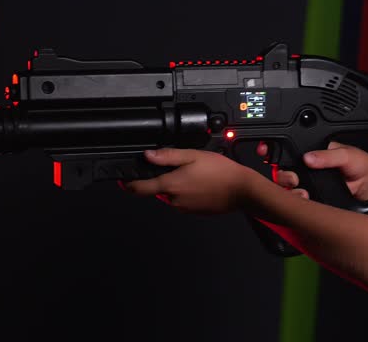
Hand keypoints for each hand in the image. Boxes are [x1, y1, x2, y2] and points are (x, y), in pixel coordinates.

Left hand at [123, 148, 265, 213]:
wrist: (242, 191)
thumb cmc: (221, 172)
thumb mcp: (194, 155)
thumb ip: (169, 156)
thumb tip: (148, 155)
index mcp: (171, 184)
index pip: (140, 188)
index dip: (130, 184)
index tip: (125, 181)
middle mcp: (175, 199)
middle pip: (160, 190)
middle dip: (167, 180)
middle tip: (184, 168)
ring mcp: (185, 208)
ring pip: (174, 195)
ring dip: (180, 187)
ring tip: (199, 175)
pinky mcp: (195, 212)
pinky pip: (186, 201)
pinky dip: (191, 193)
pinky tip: (204, 184)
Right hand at [257, 141, 367, 201]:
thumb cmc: (365, 168)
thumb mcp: (350, 156)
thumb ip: (331, 155)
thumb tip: (310, 157)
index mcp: (315, 153)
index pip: (290, 150)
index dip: (275, 149)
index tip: (267, 150)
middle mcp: (308, 170)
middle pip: (284, 171)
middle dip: (283, 175)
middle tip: (292, 178)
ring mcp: (309, 186)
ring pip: (287, 188)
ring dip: (288, 190)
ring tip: (301, 191)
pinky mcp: (313, 201)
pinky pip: (297, 203)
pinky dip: (296, 203)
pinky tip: (304, 200)